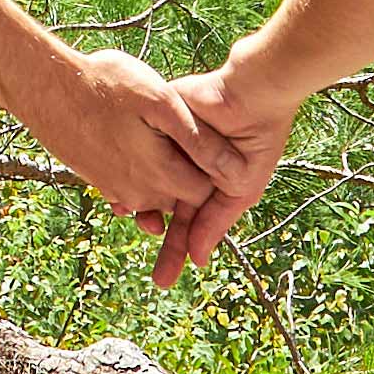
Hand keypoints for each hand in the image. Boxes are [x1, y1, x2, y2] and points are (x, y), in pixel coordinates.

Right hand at [0, 37, 226, 257]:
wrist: (45, 86)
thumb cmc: (105, 84)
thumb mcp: (160, 101)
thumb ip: (197, 139)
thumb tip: (229, 168)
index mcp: (158, 174)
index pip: (204, 194)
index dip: (216, 173)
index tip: (214, 144)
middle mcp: (136, 192)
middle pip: (179, 200)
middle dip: (191, 179)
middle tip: (189, 140)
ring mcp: (113, 188)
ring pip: (154, 197)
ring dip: (165, 178)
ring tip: (164, 138)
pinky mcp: (96, 180)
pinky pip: (130, 190)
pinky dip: (141, 175)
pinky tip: (138, 143)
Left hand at [147, 41, 298, 285]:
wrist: (252, 96)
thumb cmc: (255, 140)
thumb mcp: (240, 188)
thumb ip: (214, 222)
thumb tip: (196, 260)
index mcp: (205, 183)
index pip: (186, 221)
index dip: (176, 248)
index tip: (164, 278)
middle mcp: (183, 167)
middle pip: (161, 206)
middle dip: (156, 236)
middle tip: (151, 273)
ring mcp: (168, 146)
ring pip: (143, 179)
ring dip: (133, 201)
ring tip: (124, 220)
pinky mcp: (156, 123)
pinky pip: (138, 149)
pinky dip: (127, 168)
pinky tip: (118, 188)